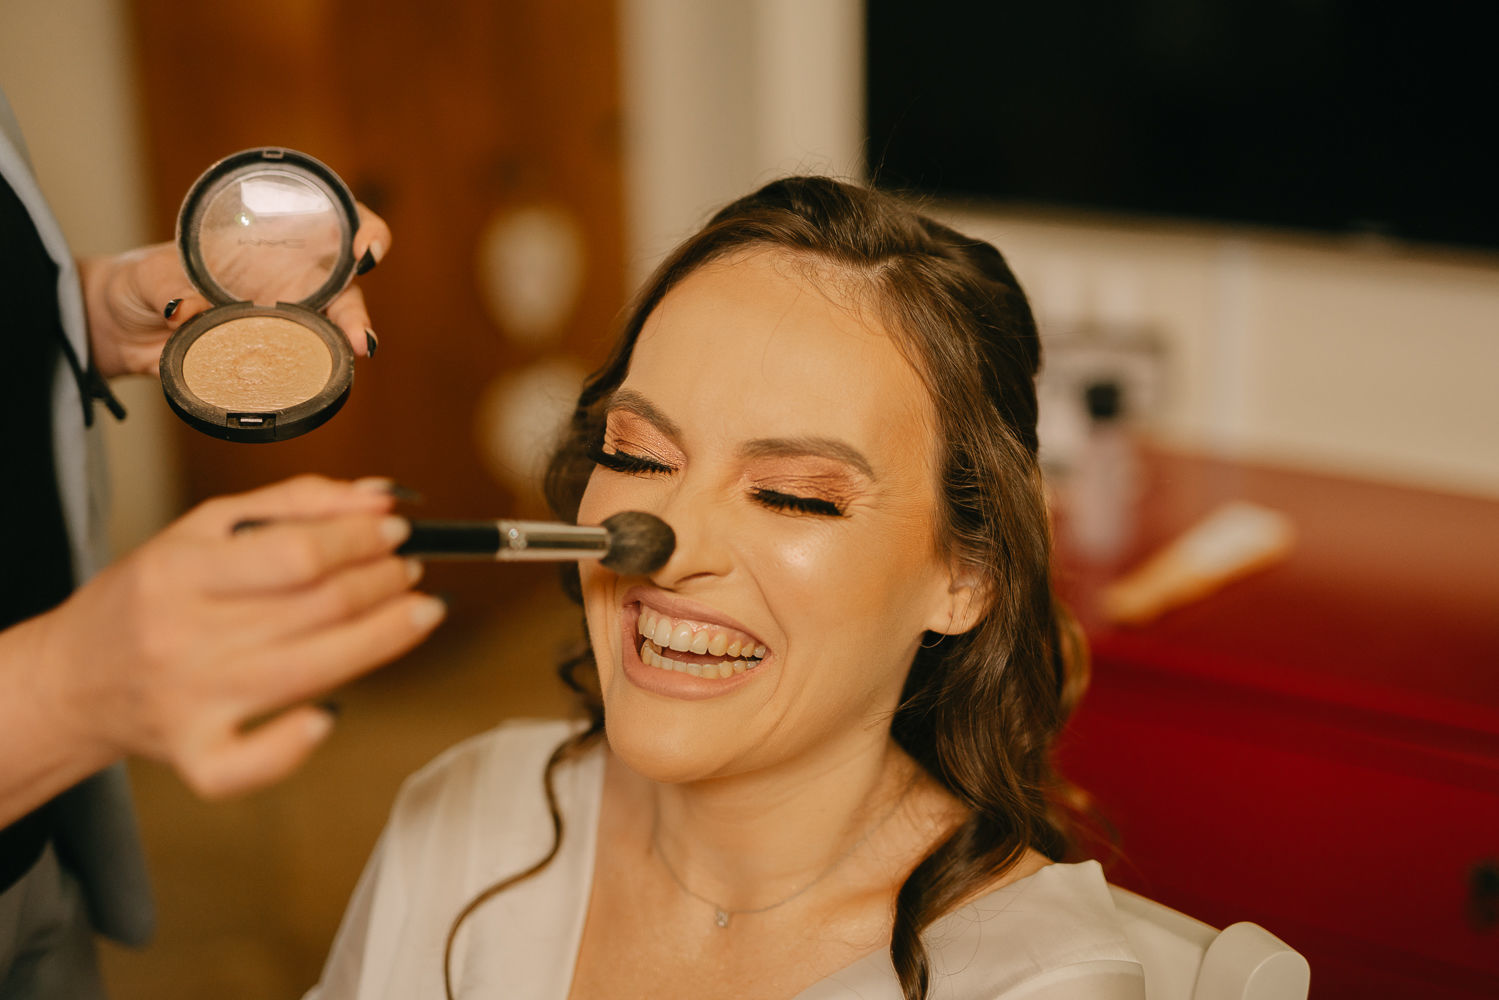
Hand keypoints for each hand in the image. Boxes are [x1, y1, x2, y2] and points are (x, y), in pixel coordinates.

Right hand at [29, 475, 442, 799]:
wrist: (71, 678)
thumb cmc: (151, 594)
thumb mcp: (203, 527)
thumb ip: (294, 504)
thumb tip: (379, 497)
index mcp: (181, 571)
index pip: (296, 554)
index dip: (360, 539)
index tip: (396, 527)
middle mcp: (184, 637)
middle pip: (316, 609)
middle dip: (383, 581)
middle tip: (410, 566)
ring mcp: (190, 702)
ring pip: (311, 672)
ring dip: (384, 637)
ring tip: (419, 609)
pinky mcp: (195, 756)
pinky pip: (251, 765)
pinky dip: (296, 744)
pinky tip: (332, 713)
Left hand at [79, 204, 391, 377]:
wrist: (119, 329)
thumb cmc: (141, 283)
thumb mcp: (149, 276)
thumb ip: (168, 286)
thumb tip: (186, 310)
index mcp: (267, 246)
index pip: (331, 229)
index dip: (361, 230)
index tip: (365, 246)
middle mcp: (284, 285)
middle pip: (342, 292)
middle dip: (358, 310)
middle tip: (362, 336)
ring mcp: (278, 325)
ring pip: (327, 334)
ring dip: (345, 345)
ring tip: (354, 354)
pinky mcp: (265, 360)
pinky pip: (295, 370)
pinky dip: (309, 376)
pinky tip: (315, 382)